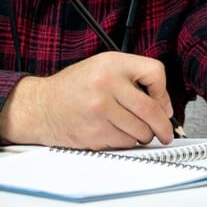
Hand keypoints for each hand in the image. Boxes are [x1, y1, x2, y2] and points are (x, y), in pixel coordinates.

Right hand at [0, 52, 174, 149]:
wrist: (41, 106)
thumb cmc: (73, 88)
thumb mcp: (101, 67)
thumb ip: (131, 78)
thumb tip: (163, 106)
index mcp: (110, 63)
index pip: (154, 72)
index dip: (162, 92)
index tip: (161, 102)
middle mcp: (106, 84)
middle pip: (152, 109)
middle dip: (163, 126)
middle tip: (165, 132)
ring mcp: (100, 110)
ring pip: (141, 131)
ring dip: (142, 135)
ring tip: (130, 129)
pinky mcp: (96, 132)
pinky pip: (125, 142)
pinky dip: (125, 142)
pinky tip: (113, 132)